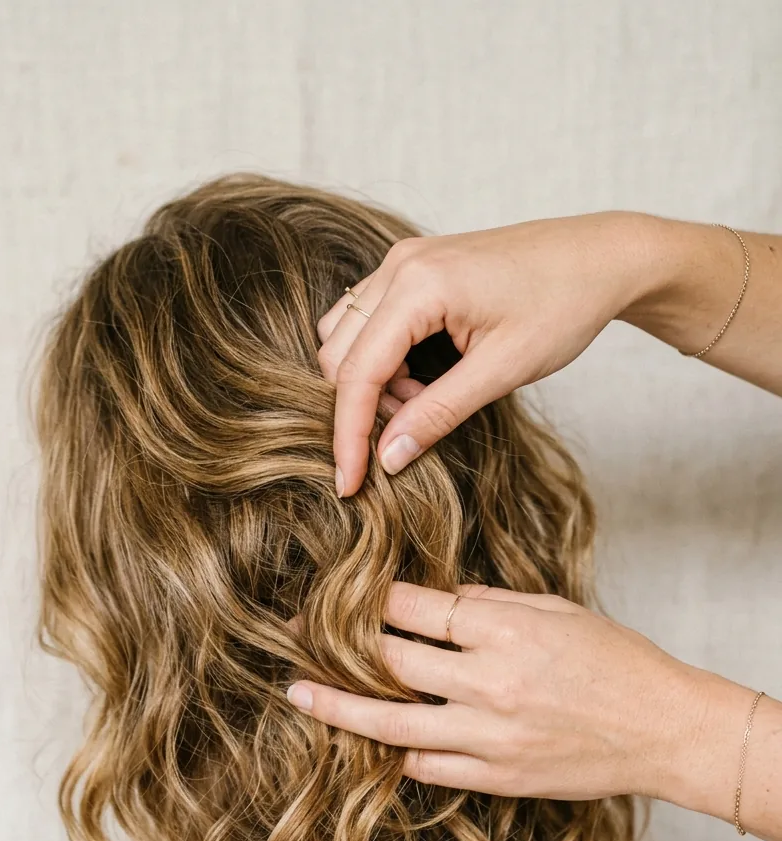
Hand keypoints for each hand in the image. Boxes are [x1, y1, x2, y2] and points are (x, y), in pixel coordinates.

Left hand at [285, 580, 714, 801]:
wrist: (664, 730)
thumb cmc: (617, 661)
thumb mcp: (555, 611)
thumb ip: (490, 605)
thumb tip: (435, 601)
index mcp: (505, 632)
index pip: (415, 608)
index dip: (372, 598)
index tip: (343, 591)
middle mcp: (489, 684)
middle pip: (391, 661)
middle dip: (338, 643)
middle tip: (296, 632)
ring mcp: (490, 737)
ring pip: (392, 723)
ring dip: (339, 706)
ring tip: (299, 694)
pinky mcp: (496, 777)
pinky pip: (427, 767)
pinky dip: (398, 753)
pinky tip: (373, 741)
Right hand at [317, 211, 656, 496]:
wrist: (600, 257)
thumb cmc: (563, 306)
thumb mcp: (502, 372)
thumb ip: (438, 414)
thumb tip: (388, 458)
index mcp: (418, 285)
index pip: (357, 372)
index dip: (348, 435)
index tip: (350, 484)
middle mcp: (399, 264)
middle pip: (338, 354)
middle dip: (360, 408)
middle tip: (409, 434)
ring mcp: (403, 261)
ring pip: (345, 336)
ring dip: (369, 383)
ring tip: (422, 403)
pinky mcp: (413, 268)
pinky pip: (368, 321)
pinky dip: (382, 360)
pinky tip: (423, 378)